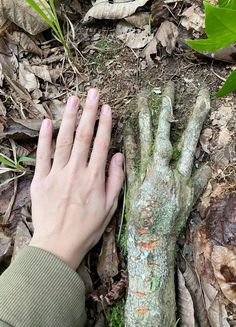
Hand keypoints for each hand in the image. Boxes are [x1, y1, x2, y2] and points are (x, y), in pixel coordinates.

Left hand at [30, 89, 123, 269]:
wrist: (59, 245)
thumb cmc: (87, 227)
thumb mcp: (110, 207)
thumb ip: (116, 180)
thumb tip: (119, 156)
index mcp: (94, 178)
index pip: (101, 144)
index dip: (105, 123)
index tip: (107, 107)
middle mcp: (76, 171)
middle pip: (84, 136)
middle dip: (89, 111)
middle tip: (93, 92)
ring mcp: (57, 174)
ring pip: (64, 140)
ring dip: (69, 118)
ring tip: (74, 99)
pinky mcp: (41, 180)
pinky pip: (43, 155)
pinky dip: (45, 137)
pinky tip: (48, 122)